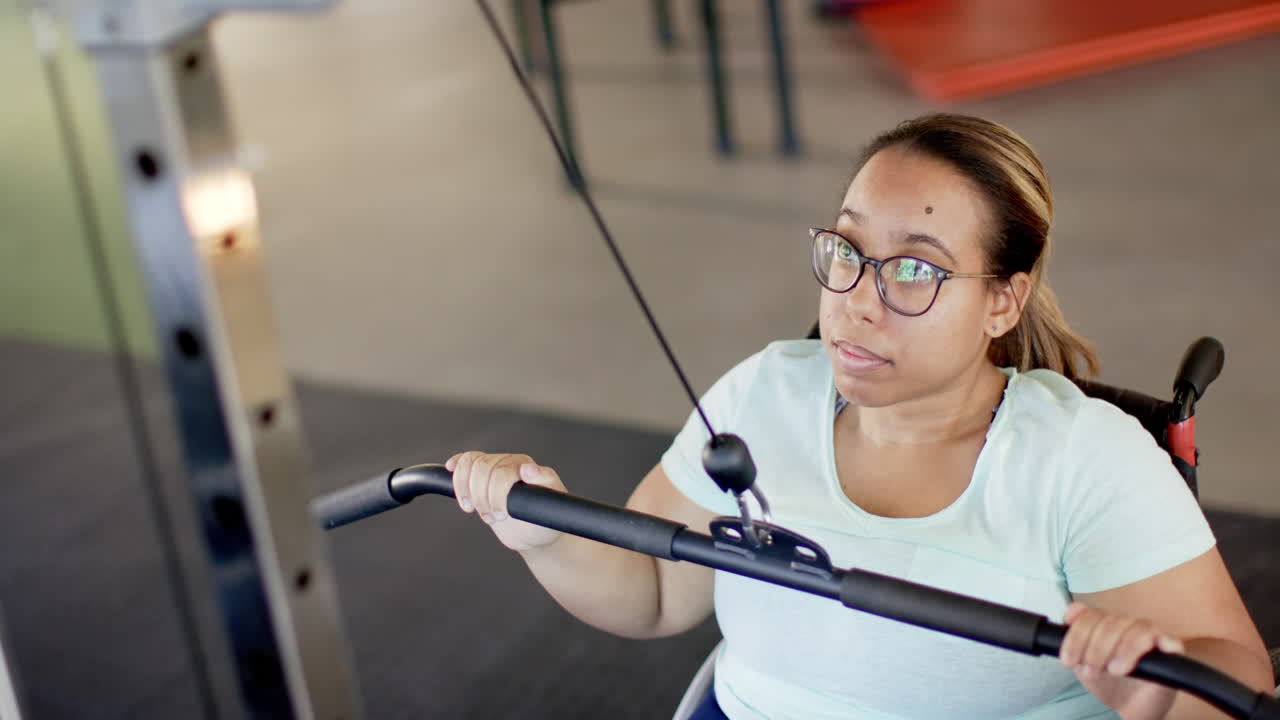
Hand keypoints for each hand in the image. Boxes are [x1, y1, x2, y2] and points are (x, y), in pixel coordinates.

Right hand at [445, 451, 565, 552]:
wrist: (534, 535)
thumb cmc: (545, 522)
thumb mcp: (550, 508)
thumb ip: (543, 485)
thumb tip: (529, 469)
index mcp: (526, 467)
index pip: (502, 471)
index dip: (495, 494)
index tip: (500, 515)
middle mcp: (509, 464)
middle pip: (482, 468)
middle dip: (481, 496)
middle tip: (492, 518)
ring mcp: (494, 470)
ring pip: (470, 464)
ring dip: (466, 489)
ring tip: (473, 509)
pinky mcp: (481, 478)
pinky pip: (466, 463)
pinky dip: (457, 466)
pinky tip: (450, 468)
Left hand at [1060, 602, 1184, 719]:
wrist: (1130, 707)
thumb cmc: (1108, 682)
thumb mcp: (1082, 663)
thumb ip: (1074, 639)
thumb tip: (1070, 614)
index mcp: (1106, 624)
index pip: (1091, 615)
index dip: (1076, 636)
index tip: (1068, 661)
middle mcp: (1128, 625)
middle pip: (1112, 621)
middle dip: (1096, 648)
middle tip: (1091, 671)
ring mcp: (1151, 637)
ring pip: (1138, 629)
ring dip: (1123, 649)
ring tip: (1114, 671)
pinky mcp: (1170, 653)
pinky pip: (1170, 642)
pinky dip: (1161, 644)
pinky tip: (1148, 658)